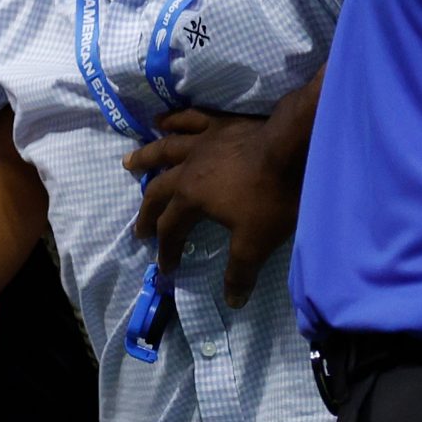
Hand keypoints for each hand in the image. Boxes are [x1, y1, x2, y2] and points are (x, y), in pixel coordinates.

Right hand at [124, 109, 302, 307]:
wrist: (292, 149)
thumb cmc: (271, 197)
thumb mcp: (257, 241)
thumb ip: (240, 270)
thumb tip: (231, 301)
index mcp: (192, 198)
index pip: (171, 228)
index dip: (166, 250)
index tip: (165, 267)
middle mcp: (187, 170)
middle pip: (158, 190)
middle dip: (147, 212)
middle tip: (140, 227)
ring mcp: (201, 143)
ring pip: (164, 149)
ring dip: (146, 158)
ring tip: (130, 162)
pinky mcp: (217, 125)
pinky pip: (188, 119)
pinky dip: (173, 120)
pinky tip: (162, 120)